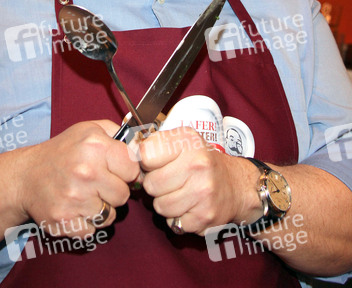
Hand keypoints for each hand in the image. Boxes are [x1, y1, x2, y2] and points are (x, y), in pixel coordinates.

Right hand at [18, 120, 139, 236]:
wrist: (26, 176)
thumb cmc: (63, 151)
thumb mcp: (90, 129)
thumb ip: (120, 134)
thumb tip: (143, 147)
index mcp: (95, 146)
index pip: (133, 168)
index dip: (126, 170)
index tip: (116, 169)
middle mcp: (86, 171)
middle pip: (124, 195)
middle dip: (114, 190)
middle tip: (97, 182)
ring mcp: (75, 198)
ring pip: (110, 215)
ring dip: (102, 208)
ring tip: (86, 194)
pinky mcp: (65, 221)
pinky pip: (93, 230)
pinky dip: (87, 223)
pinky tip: (76, 208)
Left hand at [139, 126, 260, 234]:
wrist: (236, 184)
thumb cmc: (201, 161)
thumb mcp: (182, 141)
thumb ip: (155, 144)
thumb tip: (128, 153)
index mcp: (186, 141)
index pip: (145, 155)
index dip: (146, 162)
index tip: (156, 163)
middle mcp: (196, 164)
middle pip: (150, 184)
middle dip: (156, 185)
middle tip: (171, 180)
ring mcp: (202, 191)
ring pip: (159, 206)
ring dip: (165, 202)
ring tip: (181, 192)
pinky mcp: (205, 215)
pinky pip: (173, 222)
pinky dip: (178, 217)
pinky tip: (190, 206)